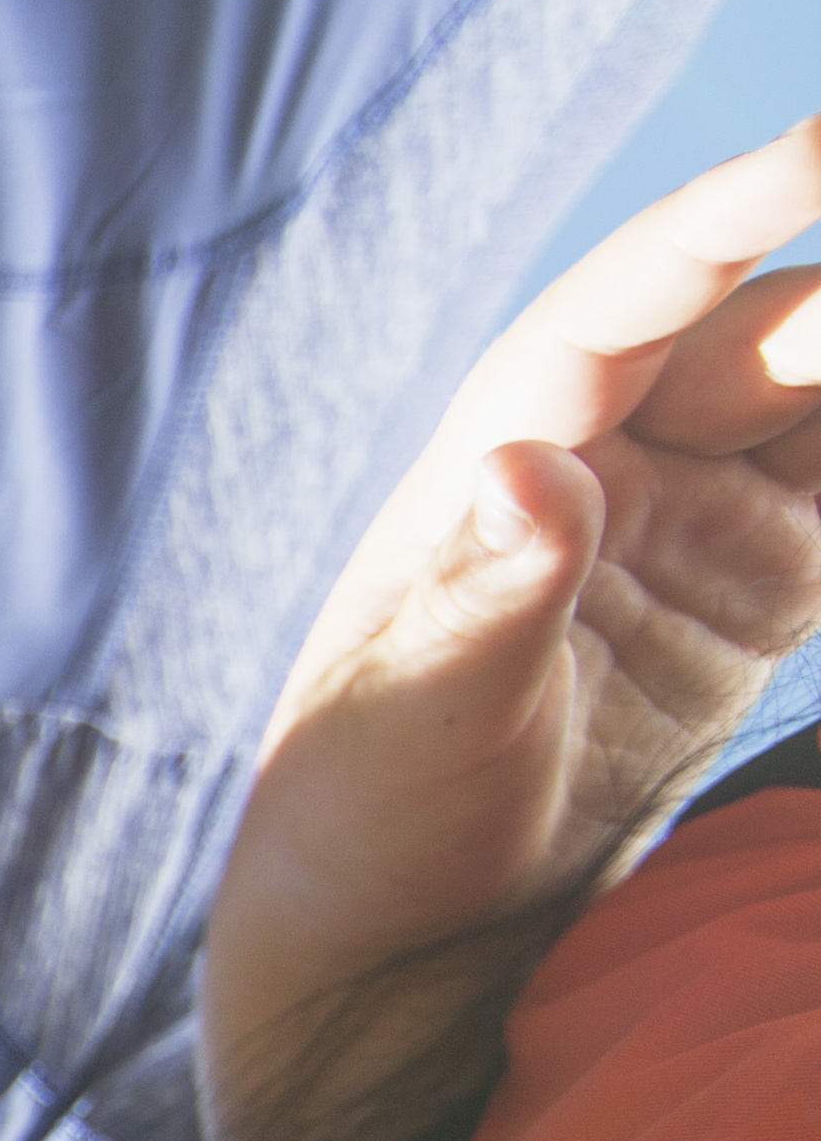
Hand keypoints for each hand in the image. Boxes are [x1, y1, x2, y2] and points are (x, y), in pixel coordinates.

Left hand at [223, 123, 820, 970]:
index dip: (732, 209)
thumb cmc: (366, 814)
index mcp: (507, 449)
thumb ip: (484, 596)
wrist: (399, 930)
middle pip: (775, 328)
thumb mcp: (416, 715)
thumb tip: (525, 466)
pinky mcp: (759, 589)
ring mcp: (698, 518)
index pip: (638, 297)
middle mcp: (611, 454)